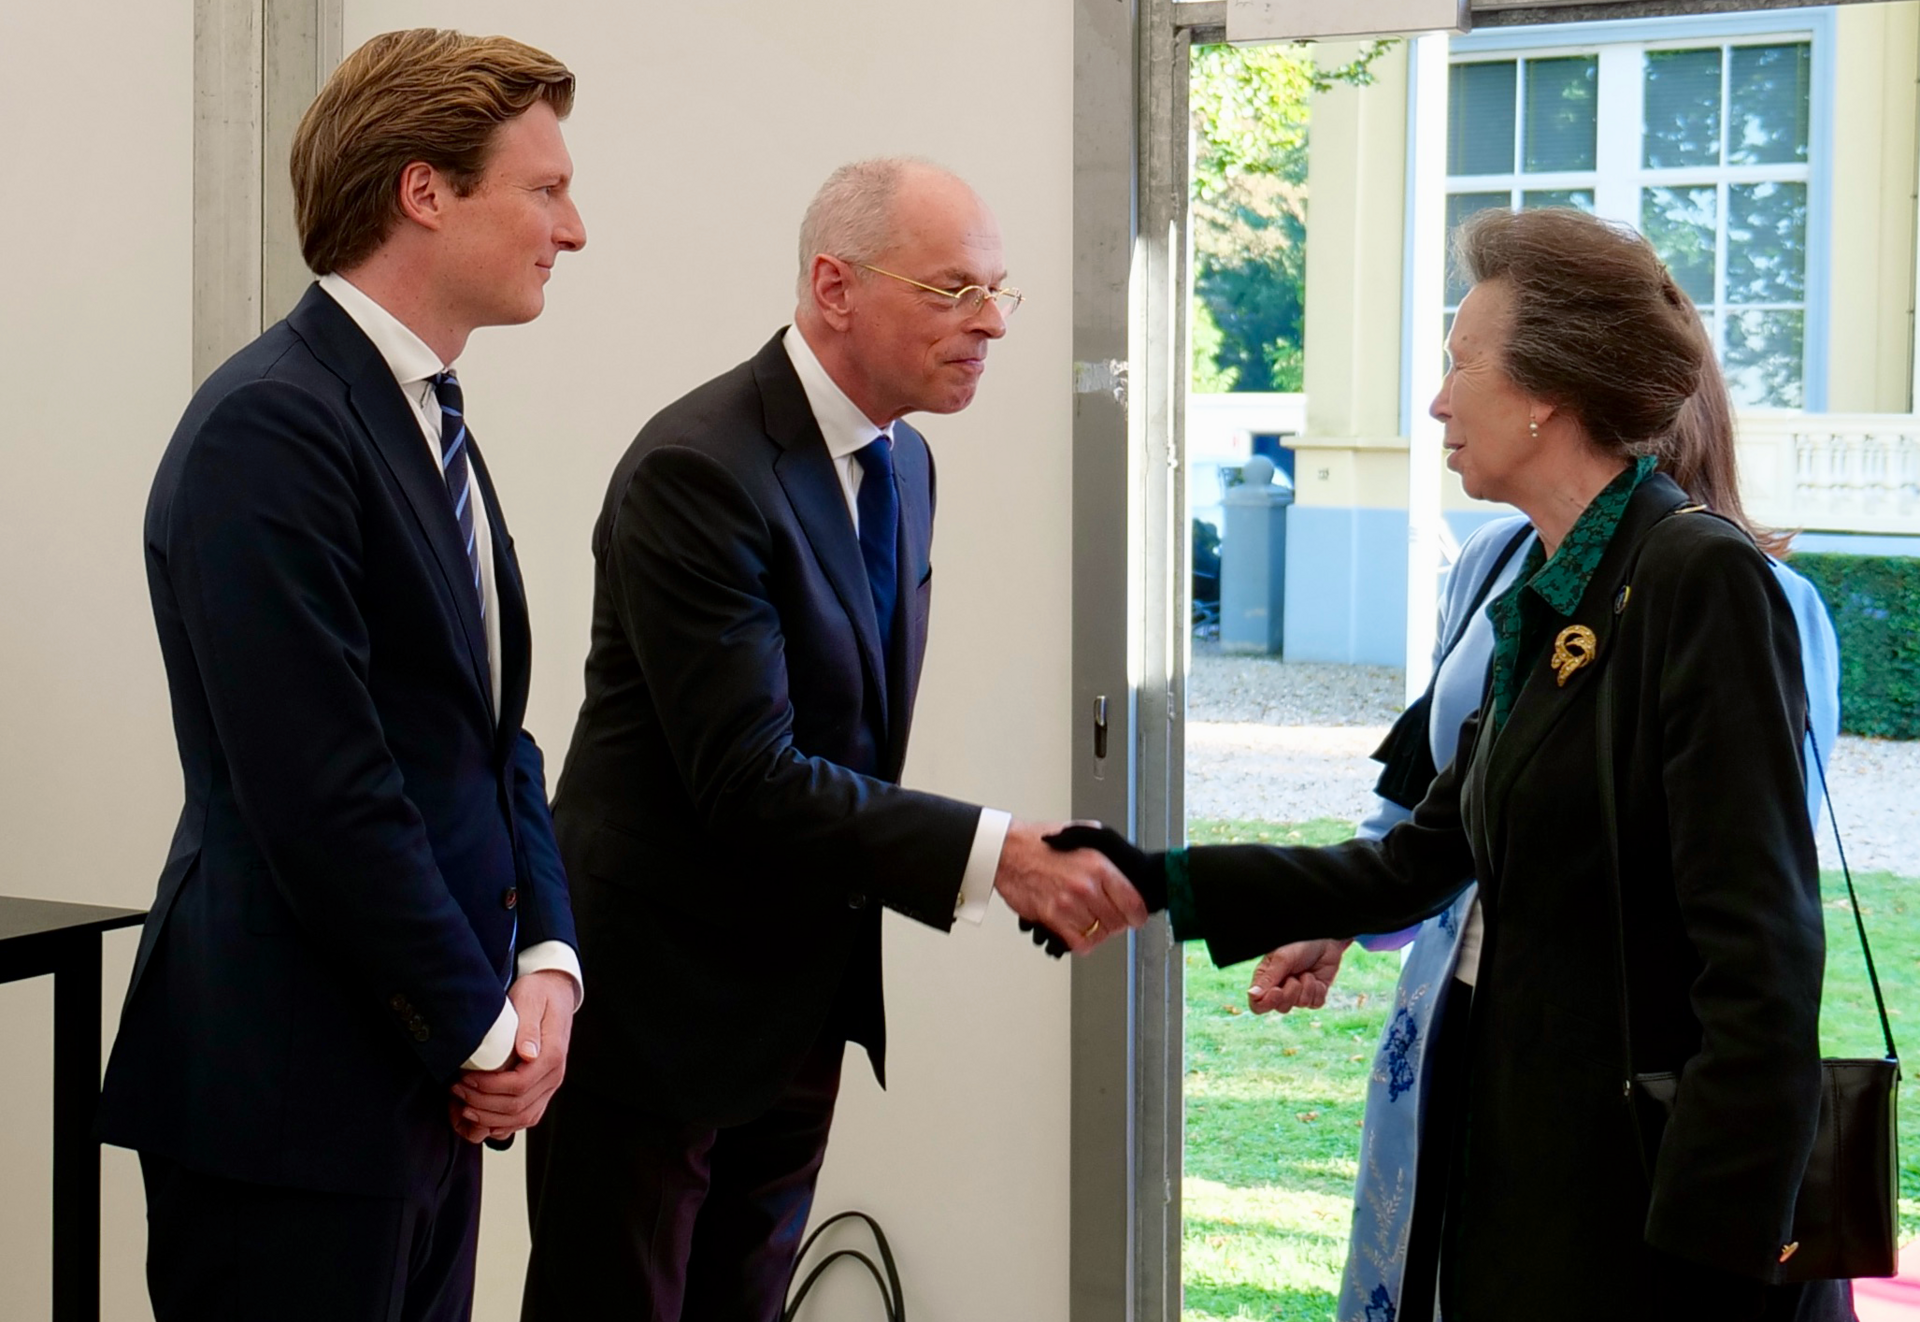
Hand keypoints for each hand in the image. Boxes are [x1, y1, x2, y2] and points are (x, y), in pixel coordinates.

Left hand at [448, 969, 576, 1141]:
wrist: (555, 992)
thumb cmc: (540, 994)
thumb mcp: (532, 1000)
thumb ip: (528, 1028)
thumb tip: (527, 1054)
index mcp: (552, 1056)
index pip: (518, 1085)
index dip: (488, 1088)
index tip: (464, 1079)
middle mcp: (553, 1076)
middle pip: (517, 1107)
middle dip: (482, 1104)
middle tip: (456, 1091)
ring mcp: (549, 1086)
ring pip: (522, 1118)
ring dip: (489, 1118)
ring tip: (463, 1106)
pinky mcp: (541, 1090)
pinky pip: (525, 1117)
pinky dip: (502, 1124)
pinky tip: (481, 1118)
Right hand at [994, 820, 1148, 955]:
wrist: (1007, 850)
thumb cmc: (1040, 842)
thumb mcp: (1082, 833)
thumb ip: (1107, 851)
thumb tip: (1125, 866)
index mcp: (1098, 866)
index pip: (1133, 903)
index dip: (1138, 915)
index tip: (1135, 917)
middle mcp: (1085, 886)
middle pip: (1118, 922)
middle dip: (1117, 923)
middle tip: (1110, 917)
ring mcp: (1068, 904)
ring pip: (1099, 934)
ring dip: (1098, 932)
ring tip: (1091, 921)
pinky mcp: (1051, 917)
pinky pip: (1078, 943)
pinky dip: (1083, 942)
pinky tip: (1079, 932)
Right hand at [1247, 939, 1350, 1013]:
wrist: (1324, 938)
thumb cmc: (1298, 944)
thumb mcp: (1281, 959)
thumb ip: (1268, 979)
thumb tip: (1252, 995)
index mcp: (1266, 981)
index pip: (1258, 1005)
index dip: (1266, 1004)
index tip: (1277, 991)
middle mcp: (1281, 990)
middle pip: (1281, 1008)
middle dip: (1290, 993)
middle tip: (1294, 978)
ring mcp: (1299, 993)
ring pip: (1300, 1004)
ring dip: (1306, 987)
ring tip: (1306, 972)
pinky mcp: (1315, 994)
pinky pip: (1316, 1003)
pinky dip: (1317, 990)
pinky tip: (1316, 978)